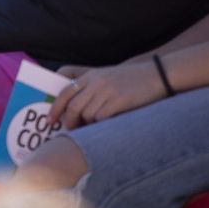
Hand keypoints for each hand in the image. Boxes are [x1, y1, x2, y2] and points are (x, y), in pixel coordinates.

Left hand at [49, 62, 165, 129]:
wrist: (158, 75)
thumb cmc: (132, 81)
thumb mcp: (107, 78)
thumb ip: (91, 89)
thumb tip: (75, 111)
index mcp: (91, 75)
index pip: (65, 92)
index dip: (55, 108)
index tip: (51, 120)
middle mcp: (96, 81)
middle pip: (73, 107)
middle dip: (70, 122)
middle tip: (71, 132)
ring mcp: (107, 90)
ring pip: (87, 114)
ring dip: (88, 126)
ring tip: (92, 129)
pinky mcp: (120, 100)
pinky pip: (102, 118)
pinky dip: (101, 125)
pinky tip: (105, 127)